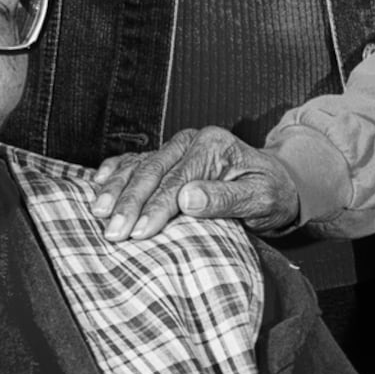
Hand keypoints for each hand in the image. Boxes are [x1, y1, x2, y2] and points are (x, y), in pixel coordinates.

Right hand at [93, 125, 306, 240]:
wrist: (277, 181)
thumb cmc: (270, 193)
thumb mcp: (259, 198)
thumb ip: (225, 198)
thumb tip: (187, 198)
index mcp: (213, 146)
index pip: (178, 181)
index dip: (156, 208)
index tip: (139, 232)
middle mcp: (191, 141)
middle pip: (152, 172)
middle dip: (130, 203)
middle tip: (113, 231)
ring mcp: (176, 147)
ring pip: (139, 166)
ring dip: (116, 189)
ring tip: (98, 212)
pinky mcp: (168, 157)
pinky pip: (136, 161)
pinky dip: (116, 171)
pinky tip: (97, 184)